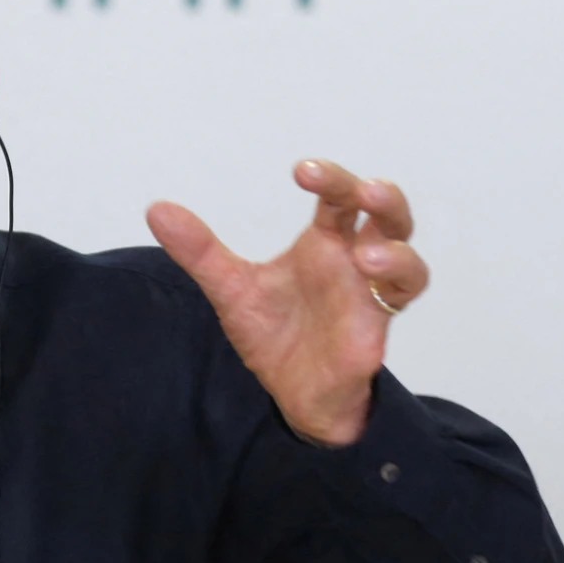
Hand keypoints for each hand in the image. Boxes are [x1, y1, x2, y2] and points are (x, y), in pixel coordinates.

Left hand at [146, 160, 429, 445]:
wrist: (291, 392)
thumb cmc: (273, 333)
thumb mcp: (230, 288)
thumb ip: (199, 251)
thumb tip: (156, 209)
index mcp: (324, 242)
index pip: (337, 197)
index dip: (329, 178)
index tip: (302, 170)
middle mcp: (354, 260)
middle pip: (384, 214)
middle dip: (379, 196)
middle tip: (362, 190)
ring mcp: (371, 293)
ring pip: (407, 258)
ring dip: (395, 249)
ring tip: (366, 253)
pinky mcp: (377, 327)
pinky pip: (404, 298)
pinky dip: (396, 283)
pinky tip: (371, 278)